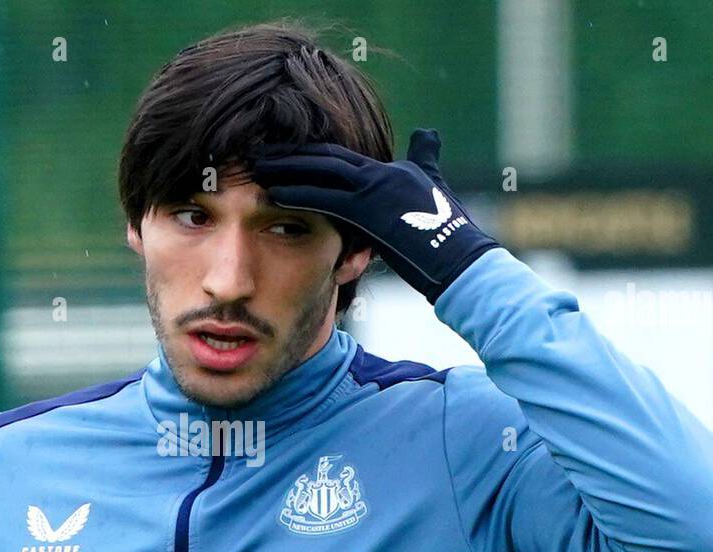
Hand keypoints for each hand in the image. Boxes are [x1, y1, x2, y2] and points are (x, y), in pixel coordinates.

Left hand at [249, 128, 498, 302]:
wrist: (458, 259)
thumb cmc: (446, 234)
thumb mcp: (435, 187)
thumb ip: (425, 158)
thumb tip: (428, 132)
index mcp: (389, 170)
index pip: (338, 156)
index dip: (306, 152)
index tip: (278, 152)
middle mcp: (380, 173)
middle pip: (324, 156)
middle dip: (288, 154)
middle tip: (256, 152)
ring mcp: (375, 190)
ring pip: (321, 172)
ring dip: (285, 169)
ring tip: (254, 168)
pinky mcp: (371, 211)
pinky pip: (326, 199)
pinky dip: (298, 194)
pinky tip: (274, 193)